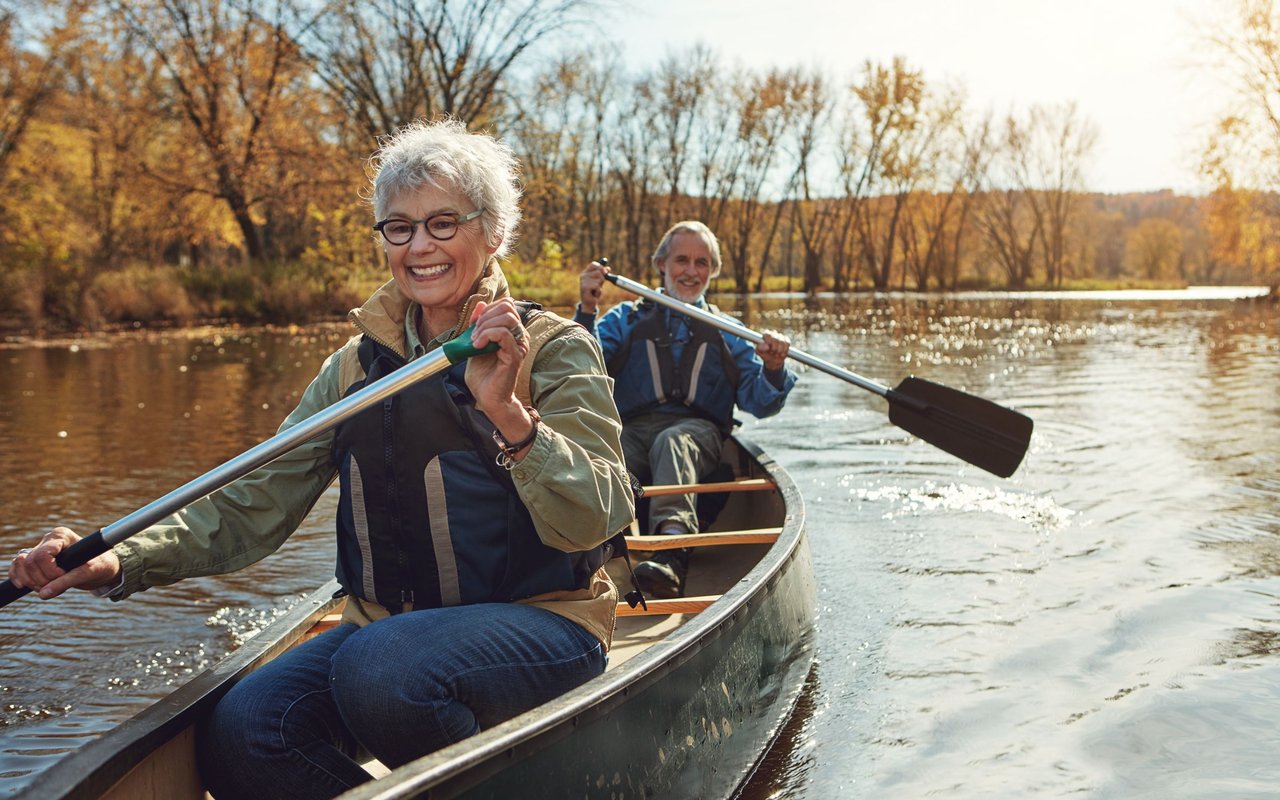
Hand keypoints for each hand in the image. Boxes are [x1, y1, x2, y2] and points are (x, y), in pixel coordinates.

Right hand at [8, 527, 120, 599]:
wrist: (102, 567)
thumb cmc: (99, 565)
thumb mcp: (86, 574)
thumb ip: (65, 582)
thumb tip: (43, 594)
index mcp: (62, 536)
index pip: (43, 555)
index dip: (50, 572)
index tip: (64, 577)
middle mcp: (49, 539)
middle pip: (31, 562)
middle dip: (41, 579)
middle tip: (57, 586)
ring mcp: (40, 548)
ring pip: (22, 564)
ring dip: (30, 581)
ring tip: (47, 588)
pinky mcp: (35, 559)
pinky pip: (18, 566)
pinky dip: (19, 577)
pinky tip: (23, 585)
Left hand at [464, 297, 528, 411]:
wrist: (487, 398)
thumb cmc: (483, 375)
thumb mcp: (476, 343)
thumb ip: (478, 324)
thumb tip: (480, 304)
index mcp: (512, 331)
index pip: (506, 305)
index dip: (487, 309)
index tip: (474, 325)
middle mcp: (520, 336)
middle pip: (507, 307)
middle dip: (485, 316)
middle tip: (473, 334)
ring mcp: (519, 345)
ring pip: (507, 318)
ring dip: (485, 326)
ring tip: (475, 340)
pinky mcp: (515, 355)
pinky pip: (503, 334)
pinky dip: (487, 335)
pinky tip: (477, 345)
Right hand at [578, 260, 609, 313]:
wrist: (588, 303)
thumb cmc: (593, 292)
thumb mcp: (599, 281)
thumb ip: (603, 274)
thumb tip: (608, 268)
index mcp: (586, 273)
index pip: (594, 264)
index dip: (601, 267)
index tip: (606, 272)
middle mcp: (583, 276)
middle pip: (599, 271)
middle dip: (602, 279)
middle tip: (598, 285)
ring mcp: (583, 281)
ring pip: (599, 279)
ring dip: (600, 286)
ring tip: (595, 290)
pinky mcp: (584, 288)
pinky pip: (597, 286)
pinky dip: (598, 291)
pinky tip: (594, 294)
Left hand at [757, 331, 790, 372]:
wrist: (773, 360)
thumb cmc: (765, 354)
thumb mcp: (759, 352)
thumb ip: (760, 348)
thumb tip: (767, 346)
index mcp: (765, 334)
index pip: (767, 333)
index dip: (768, 340)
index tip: (768, 347)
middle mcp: (773, 333)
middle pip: (775, 338)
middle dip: (774, 348)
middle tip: (772, 352)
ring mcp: (781, 336)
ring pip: (782, 342)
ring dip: (779, 350)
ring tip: (776, 354)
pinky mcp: (787, 340)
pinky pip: (787, 344)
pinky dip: (784, 350)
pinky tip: (781, 353)